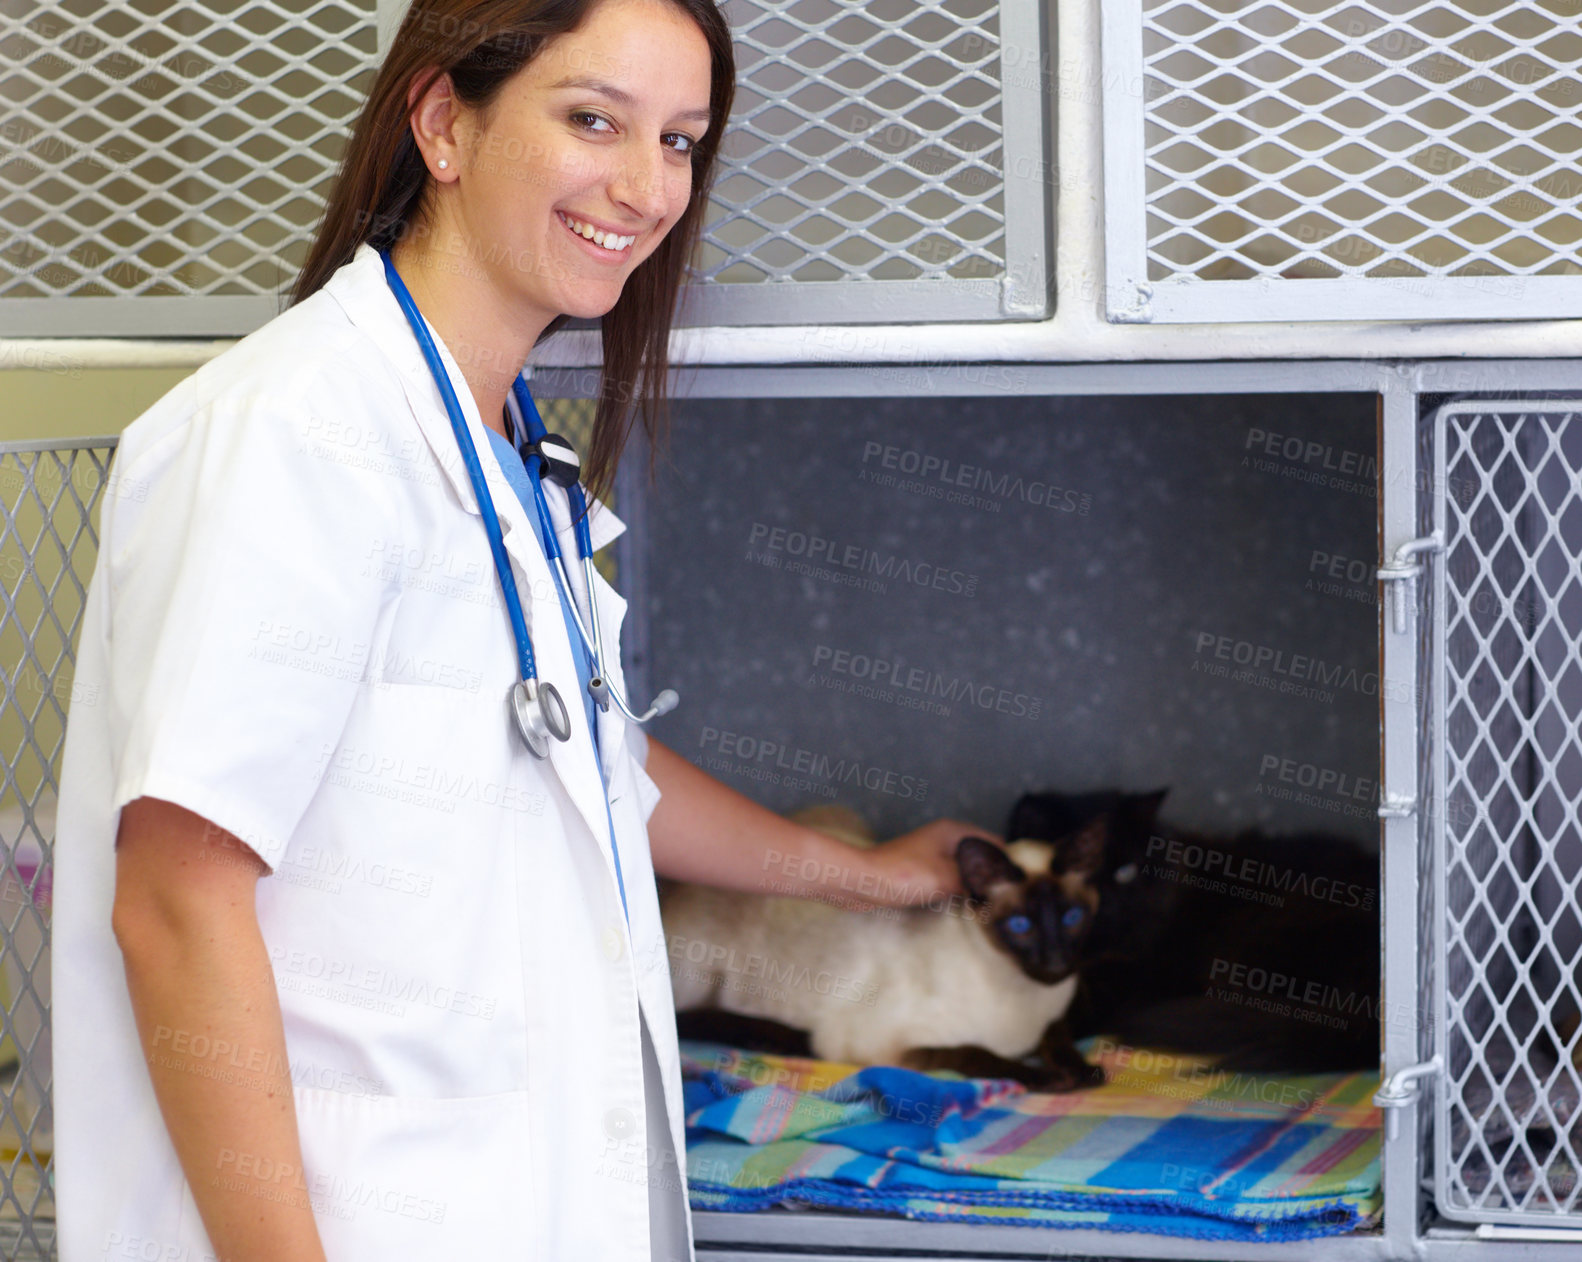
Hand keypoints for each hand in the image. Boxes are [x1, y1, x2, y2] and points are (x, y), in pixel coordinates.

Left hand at [858, 818, 1004, 909]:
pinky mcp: (921, 868)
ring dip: (976, 882)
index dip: (1009, 861)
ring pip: (965, 866)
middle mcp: (945, 836)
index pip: (994, 842)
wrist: (863, 882)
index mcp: (954, 831)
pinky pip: (950, 876)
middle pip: (980, 854)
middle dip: (994, 873)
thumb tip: (1000, 889)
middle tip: (1011, 896)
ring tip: (994, 902)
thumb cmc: (905, 875)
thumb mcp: (948, 879)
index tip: (1023, 882)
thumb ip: (976, 882)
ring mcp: (932, 852)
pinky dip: (960, 887)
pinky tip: (967, 903)